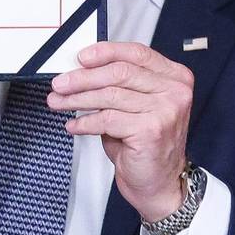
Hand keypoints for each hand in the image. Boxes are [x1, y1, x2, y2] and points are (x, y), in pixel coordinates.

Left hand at [48, 43, 193, 220]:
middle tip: (60, 84)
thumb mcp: (134, 105)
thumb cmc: (145, 144)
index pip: (136, 52)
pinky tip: (74, 124)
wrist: (160, 183)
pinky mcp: (151, 130)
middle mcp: (174, 91)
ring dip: (77, 99)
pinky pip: (107, 119)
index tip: (80, 57)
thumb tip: (79, 71)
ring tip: (59, 102)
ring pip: (109, 95)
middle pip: (119, 72)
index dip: (105, 52)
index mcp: (174, 77)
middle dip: (83, 77)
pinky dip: (85, 122)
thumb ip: (118, 84)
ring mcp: (165, 110)